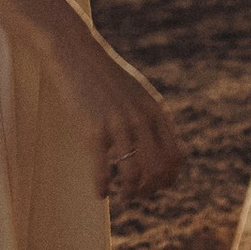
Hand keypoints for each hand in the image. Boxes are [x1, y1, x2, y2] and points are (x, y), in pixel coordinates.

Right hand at [51, 24, 183, 205]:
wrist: (75, 54)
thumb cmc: (104, 76)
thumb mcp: (137, 94)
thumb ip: (149, 117)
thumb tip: (158, 147)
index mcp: (155, 111)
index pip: (175, 157)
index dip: (169, 178)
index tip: (156, 186)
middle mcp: (141, 120)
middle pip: (159, 171)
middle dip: (150, 190)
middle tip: (136, 194)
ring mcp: (118, 125)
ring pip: (133, 176)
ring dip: (129, 193)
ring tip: (121, 195)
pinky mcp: (93, 131)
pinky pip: (102, 171)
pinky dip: (102, 188)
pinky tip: (99, 193)